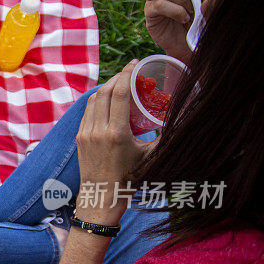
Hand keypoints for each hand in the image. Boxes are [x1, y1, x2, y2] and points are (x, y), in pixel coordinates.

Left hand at [76, 61, 156, 223]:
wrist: (101, 199)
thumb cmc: (129, 180)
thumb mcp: (151, 157)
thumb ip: (166, 137)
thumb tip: (183, 117)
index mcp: (116, 133)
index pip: (120, 93)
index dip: (127, 74)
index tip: (135, 64)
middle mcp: (98, 130)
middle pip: (106, 92)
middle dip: (118, 77)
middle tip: (131, 71)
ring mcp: (85, 133)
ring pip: (93, 100)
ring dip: (107, 87)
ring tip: (120, 83)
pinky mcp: (79, 138)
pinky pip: (87, 111)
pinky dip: (98, 101)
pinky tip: (108, 100)